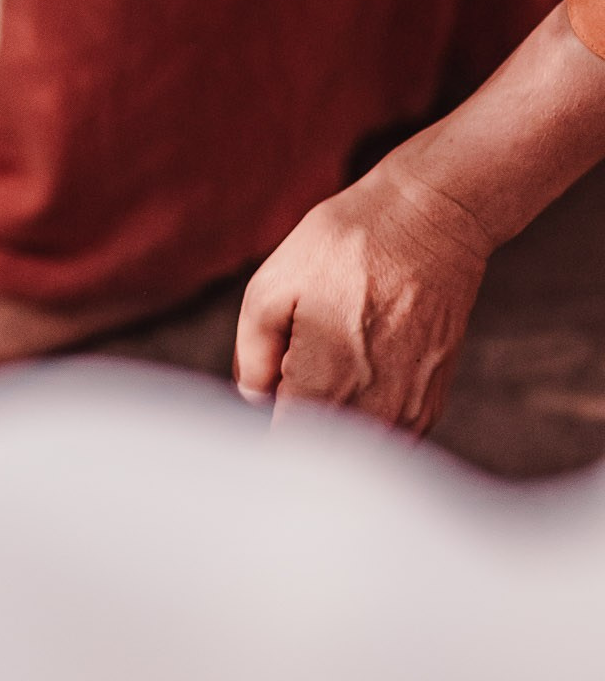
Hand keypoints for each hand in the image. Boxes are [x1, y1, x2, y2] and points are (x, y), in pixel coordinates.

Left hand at [233, 159, 493, 433]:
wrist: (432, 221)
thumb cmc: (347, 245)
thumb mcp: (271, 285)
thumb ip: (252, 356)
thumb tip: (254, 400)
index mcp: (326, 385)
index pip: (283, 452)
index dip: (259, 446)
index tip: (248, 425)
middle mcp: (375, 411)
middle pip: (319, 458)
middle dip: (292, 435)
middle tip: (279, 387)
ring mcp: (410, 412)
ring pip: (355, 453)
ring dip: (329, 432)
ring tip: (315, 377)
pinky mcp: (431, 404)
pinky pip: (386, 438)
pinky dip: (361, 425)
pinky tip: (350, 380)